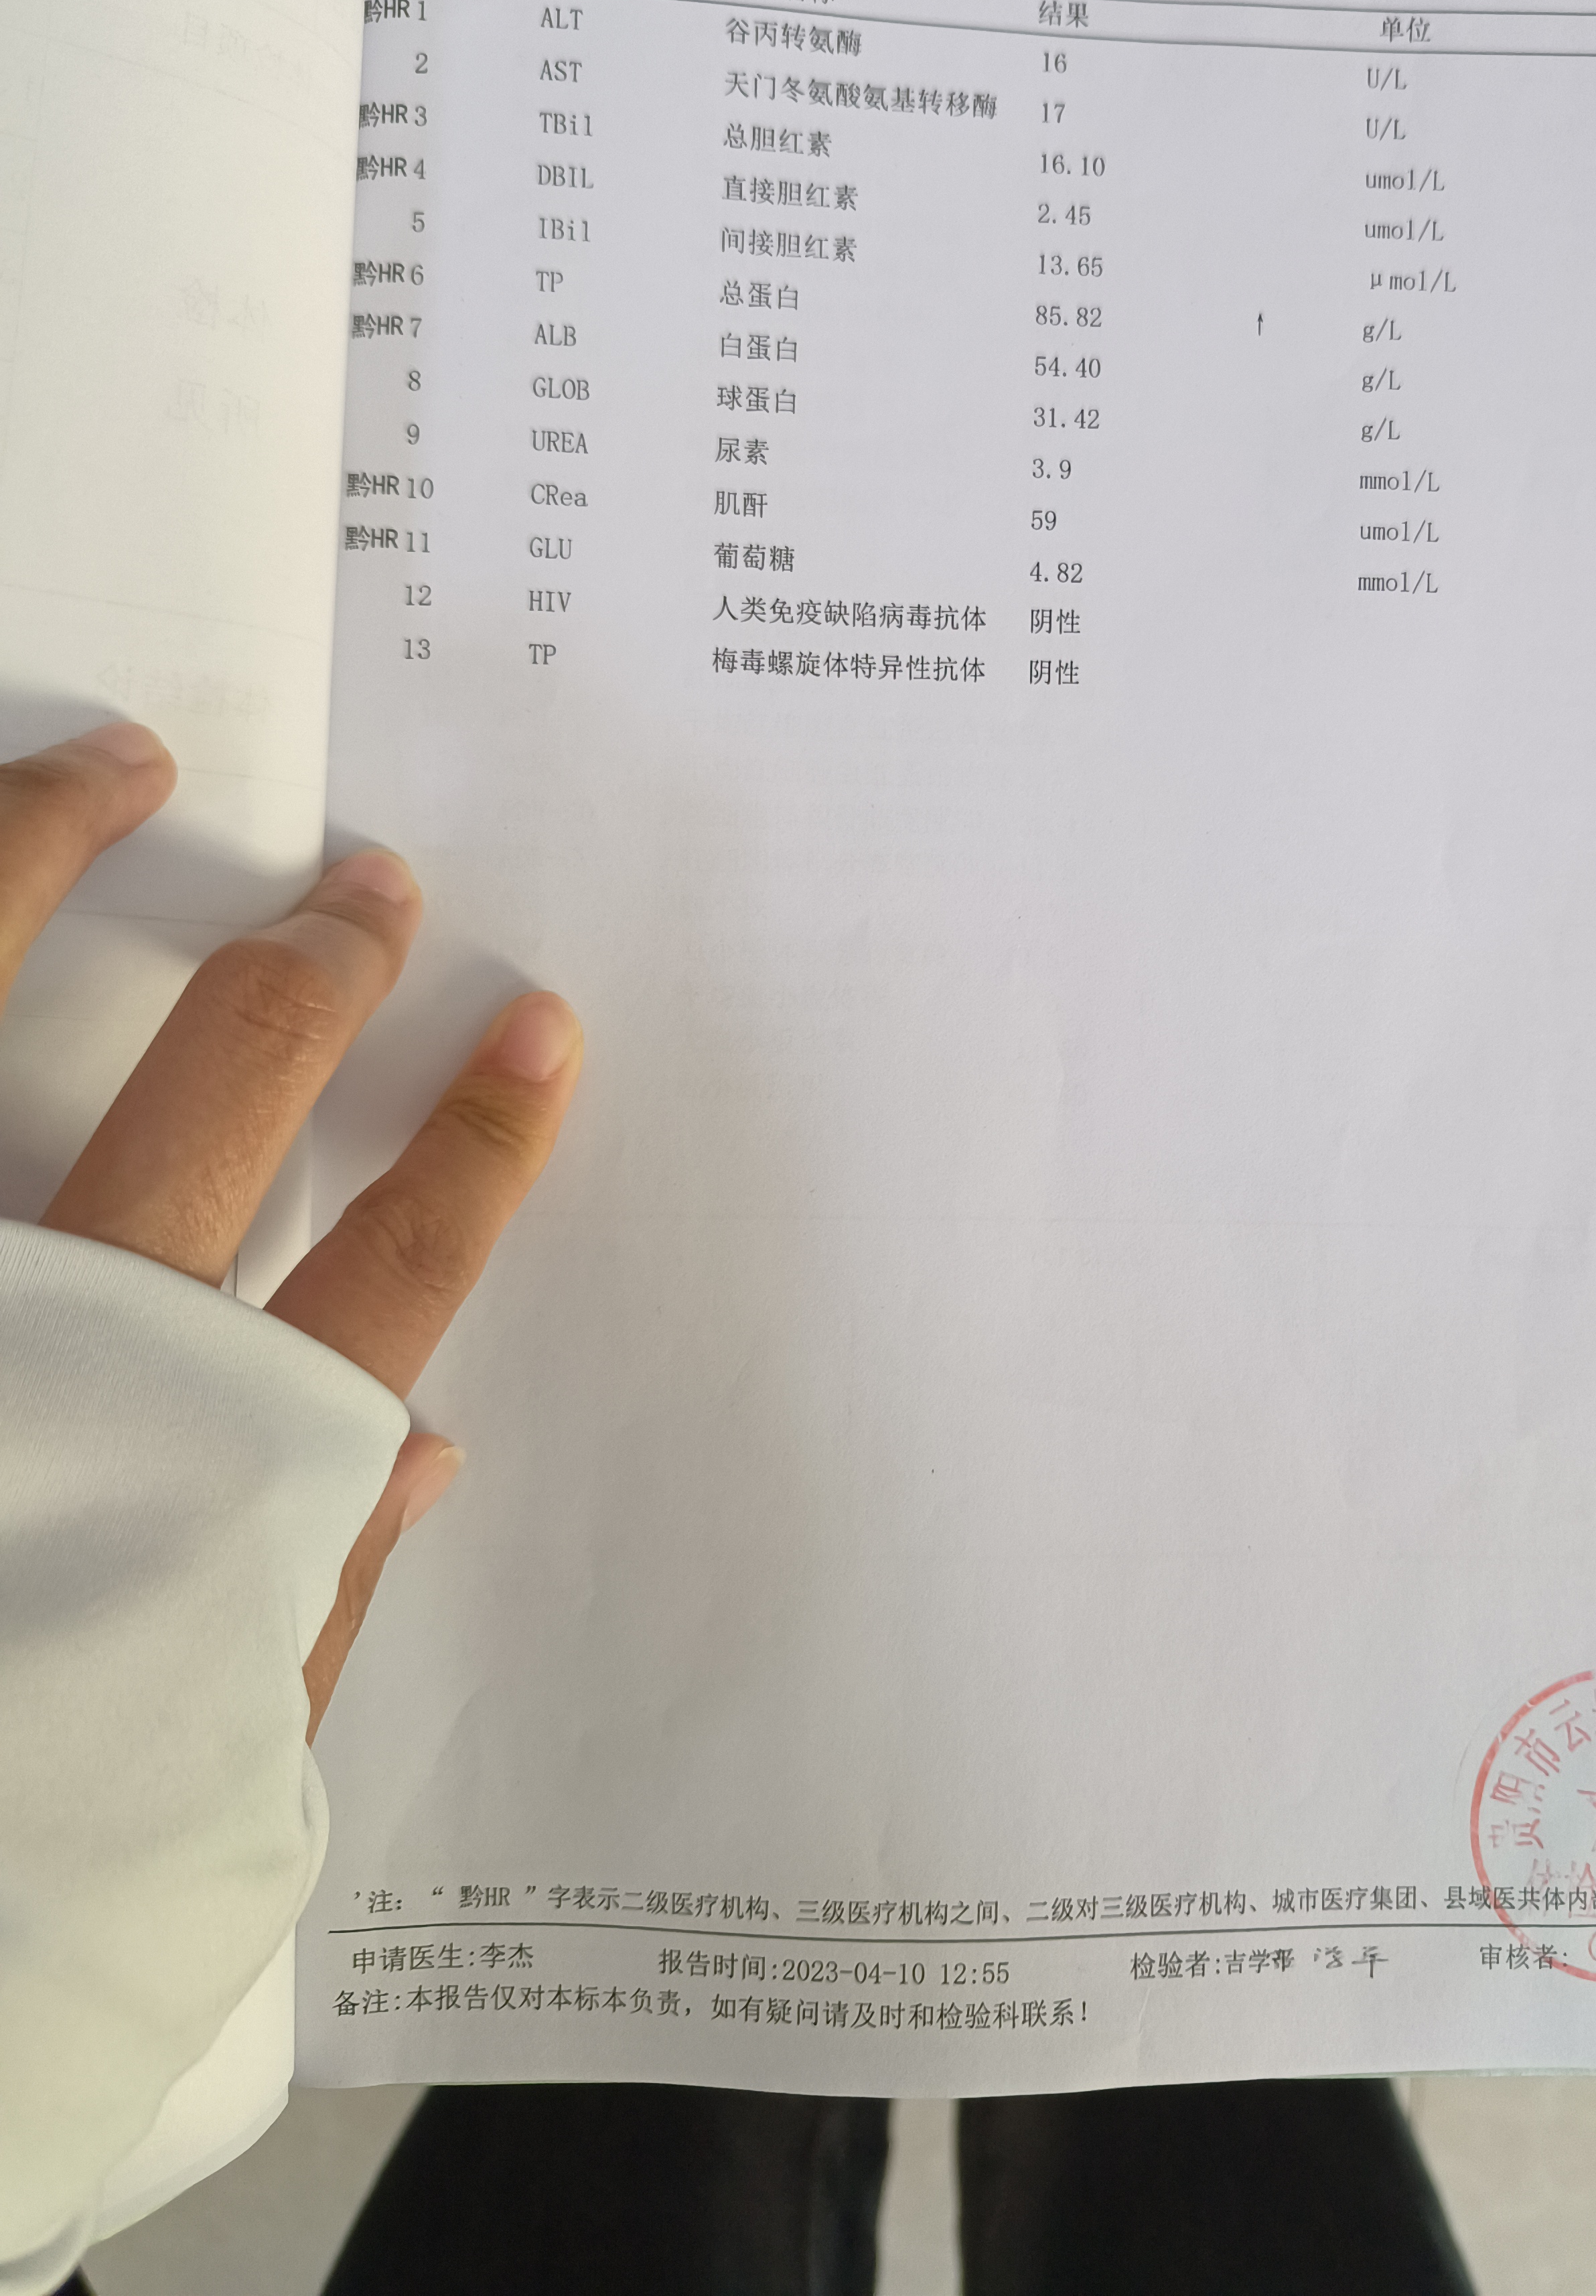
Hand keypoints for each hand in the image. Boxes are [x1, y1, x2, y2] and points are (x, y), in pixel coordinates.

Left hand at [2, 724, 581, 1737]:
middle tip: (358, 886)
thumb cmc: (25, 1843)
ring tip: (112, 765)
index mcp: (200, 1465)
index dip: (478, 1138)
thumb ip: (323, 1593)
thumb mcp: (201, 1753)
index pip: (393, 1265)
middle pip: (221, 1090)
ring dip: (48, 855)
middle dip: (306, 969)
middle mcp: (60, 1346)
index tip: (532, 1028)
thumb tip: (436, 1449)